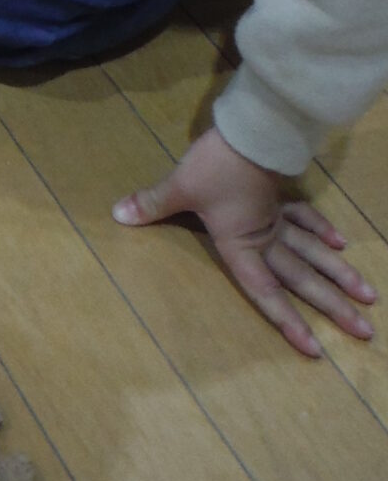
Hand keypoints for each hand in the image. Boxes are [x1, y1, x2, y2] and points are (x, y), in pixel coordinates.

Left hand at [113, 126, 376, 357]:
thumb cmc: (216, 166)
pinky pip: (305, 216)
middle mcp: (266, 237)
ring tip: (369, 297)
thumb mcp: (180, 187)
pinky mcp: (281, 194)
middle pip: (303, 277)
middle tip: (366, 331)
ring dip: (340, 273)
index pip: (266, 291)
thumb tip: (118, 215)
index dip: (288, 321)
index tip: (314, 349)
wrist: (250, 131)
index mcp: (243, 244)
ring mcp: (278, 216)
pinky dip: (321, 229)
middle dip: (333, 306)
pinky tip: (340, 242)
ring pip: (314, 252)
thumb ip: (152, 204)